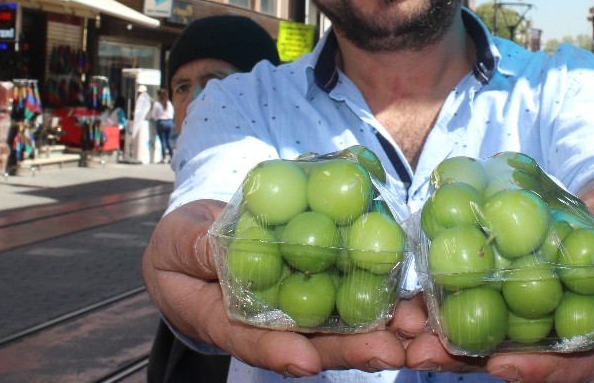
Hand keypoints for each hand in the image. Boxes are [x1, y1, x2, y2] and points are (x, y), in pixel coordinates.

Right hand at [142, 200, 413, 375]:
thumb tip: (217, 248)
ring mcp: (300, 300)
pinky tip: (416, 296)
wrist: (204, 231)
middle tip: (389, 353)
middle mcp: (271, 320)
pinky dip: (384, 289)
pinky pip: (353, 283)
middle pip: (313, 341)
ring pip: (342, 321)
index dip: (277, 350)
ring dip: (381, 327)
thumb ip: (197, 248)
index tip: (305, 361)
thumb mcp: (177, 242)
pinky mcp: (324, 274)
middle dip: (351, 350)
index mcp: (225, 319)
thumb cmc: (182, 242)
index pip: (250, 339)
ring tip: (416, 329)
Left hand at [403, 180, 593, 382]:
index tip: (502, 368)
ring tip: (401, 329)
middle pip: (515, 356)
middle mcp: (563, 329)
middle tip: (424, 353)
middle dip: (467, 360)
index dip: (539, 370)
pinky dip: (444, 298)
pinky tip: (409, 296)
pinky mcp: (510, 282)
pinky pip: (476, 295)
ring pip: (487, 331)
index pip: (575, 363)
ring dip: (442, 335)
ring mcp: (534, 308)